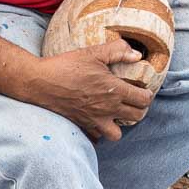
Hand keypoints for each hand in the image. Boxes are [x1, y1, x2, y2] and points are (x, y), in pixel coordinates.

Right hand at [22, 39, 153, 140]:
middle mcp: (107, 109)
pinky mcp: (82, 126)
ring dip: (121, 125)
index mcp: (114, 91)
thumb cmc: (66, 66)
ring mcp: (94, 121)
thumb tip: (137, 55)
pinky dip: (100, 132)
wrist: (41, 83)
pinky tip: (98, 120)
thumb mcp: (93, 53)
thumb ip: (117, 51)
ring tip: (118, 114)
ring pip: (118, 134)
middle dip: (140, 109)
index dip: (147, 95)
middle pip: (136, 117)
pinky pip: (97, 137)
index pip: (143, 99)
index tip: (143, 89)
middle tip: (135, 101)